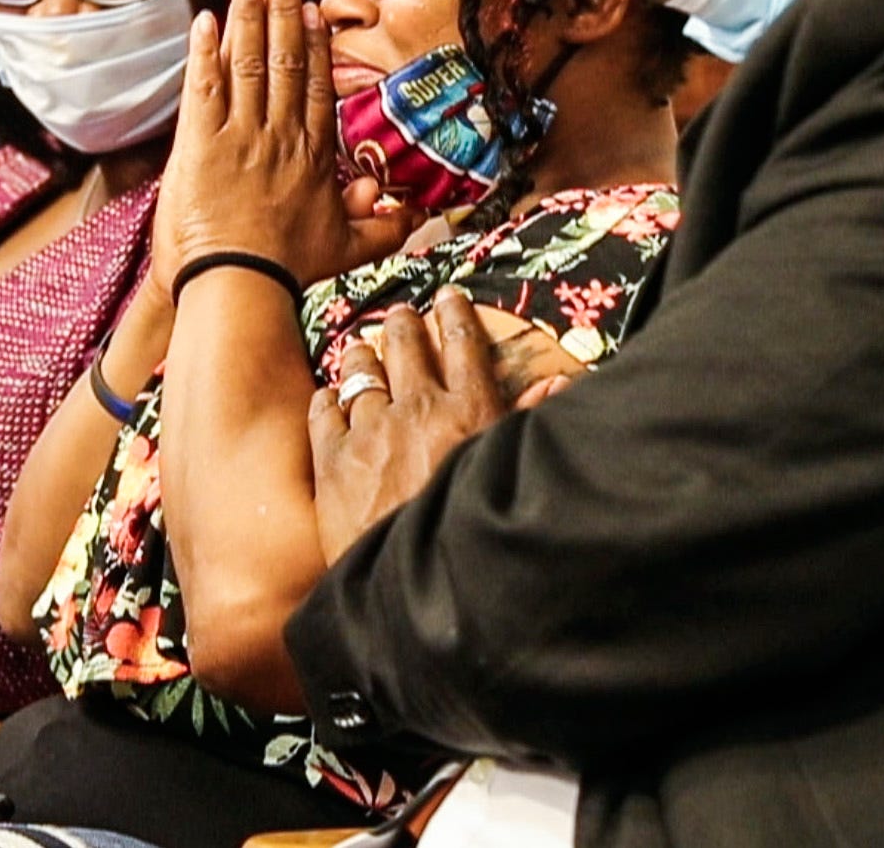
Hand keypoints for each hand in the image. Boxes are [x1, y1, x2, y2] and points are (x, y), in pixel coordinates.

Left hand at [155, 0, 423, 295]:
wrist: (239, 286)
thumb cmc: (287, 271)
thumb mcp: (346, 250)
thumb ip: (383, 228)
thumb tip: (417, 215)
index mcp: (314, 154)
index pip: (317, 86)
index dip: (314, 44)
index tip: (313, 11)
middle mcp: (281, 135)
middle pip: (285, 61)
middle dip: (282, 11)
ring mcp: (241, 136)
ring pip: (248, 64)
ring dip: (247, 18)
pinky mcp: (202, 144)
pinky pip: (205, 87)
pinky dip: (205, 51)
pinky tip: (205, 20)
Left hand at [306, 288, 509, 562]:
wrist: (421, 586)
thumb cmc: (477, 534)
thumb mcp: (511, 469)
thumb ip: (530, 421)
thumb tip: (559, 380)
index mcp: (469, 410)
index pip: (462, 344)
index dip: (455, 314)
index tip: (447, 296)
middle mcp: (418, 409)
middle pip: (406, 345)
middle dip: (404, 324)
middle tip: (401, 316)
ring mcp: (371, 431)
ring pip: (361, 372)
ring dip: (362, 355)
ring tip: (362, 348)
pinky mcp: (333, 461)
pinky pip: (324, 410)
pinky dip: (328, 398)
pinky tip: (330, 396)